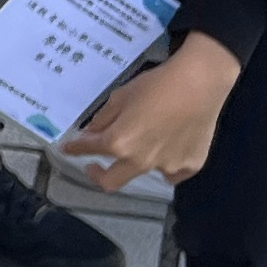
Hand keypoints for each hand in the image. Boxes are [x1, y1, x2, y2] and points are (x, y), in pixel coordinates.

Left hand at [60, 32, 239, 187]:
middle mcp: (140, 162)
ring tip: (148, 139)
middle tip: (94, 166)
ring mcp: (167, 168)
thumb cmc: (156, 85)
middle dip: (97, 175)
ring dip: (138, 161)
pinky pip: (172, 172)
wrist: (199, 84)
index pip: (88, 149)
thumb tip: (91, 134)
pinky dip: (167, 163)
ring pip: (144, 172)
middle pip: (111, 182)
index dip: (75, 148)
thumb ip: (103, 120)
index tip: (67, 149)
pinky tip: (171, 145)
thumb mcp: (120, 97)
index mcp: (118, 143)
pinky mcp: (190, 167)